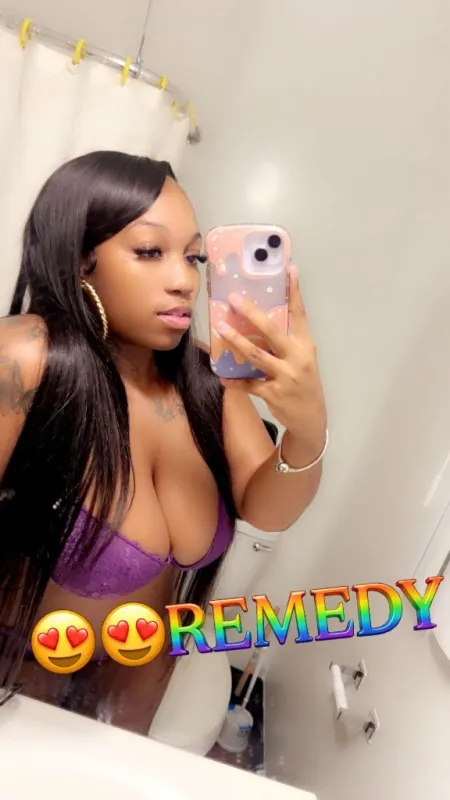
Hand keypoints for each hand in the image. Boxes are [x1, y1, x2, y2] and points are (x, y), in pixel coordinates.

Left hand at [215, 265, 326, 451]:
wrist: (312, 419)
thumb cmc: (304, 383)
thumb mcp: (303, 360)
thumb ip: (286, 342)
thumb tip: (260, 322)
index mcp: (305, 346)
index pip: (301, 314)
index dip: (295, 292)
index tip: (290, 269)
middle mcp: (298, 359)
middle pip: (273, 331)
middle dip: (252, 314)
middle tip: (234, 298)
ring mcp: (286, 377)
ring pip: (257, 355)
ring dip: (237, 341)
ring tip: (221, 328)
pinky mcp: (274, 394)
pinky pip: (249, 384)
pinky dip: (234, 380)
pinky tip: (222, 375)